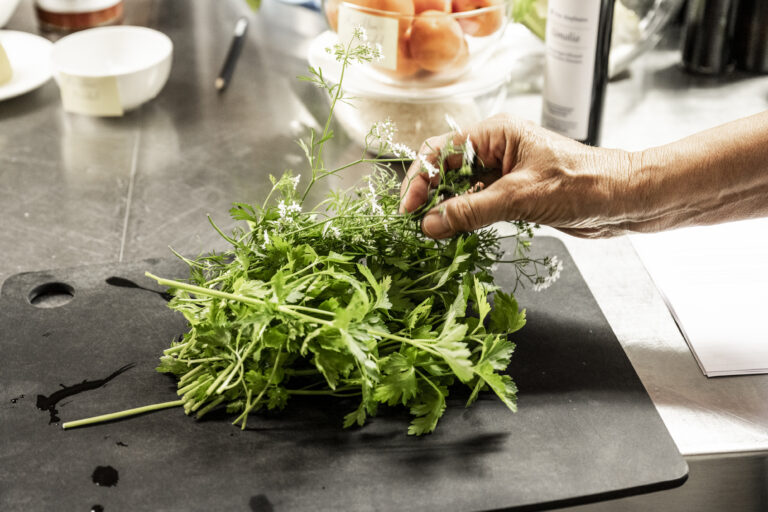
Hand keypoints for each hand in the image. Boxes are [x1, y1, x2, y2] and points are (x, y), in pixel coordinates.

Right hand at [399, 114, 640, 238]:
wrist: (623, 200)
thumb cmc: (582, 185)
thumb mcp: (521, 198)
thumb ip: (472, 211)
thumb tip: (431, 225)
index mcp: (495, 134)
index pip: (440, 151)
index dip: (420, 179)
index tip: (409, 210)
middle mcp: (495, 150)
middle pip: (446, 171)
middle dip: (430, 198)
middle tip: (417, 227)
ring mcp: (503, 174)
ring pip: (460, 192)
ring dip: (446, 212)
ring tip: (433, 236)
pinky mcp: (512, 196)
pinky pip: (477, 207)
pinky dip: (464, 221)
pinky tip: (455, 237)